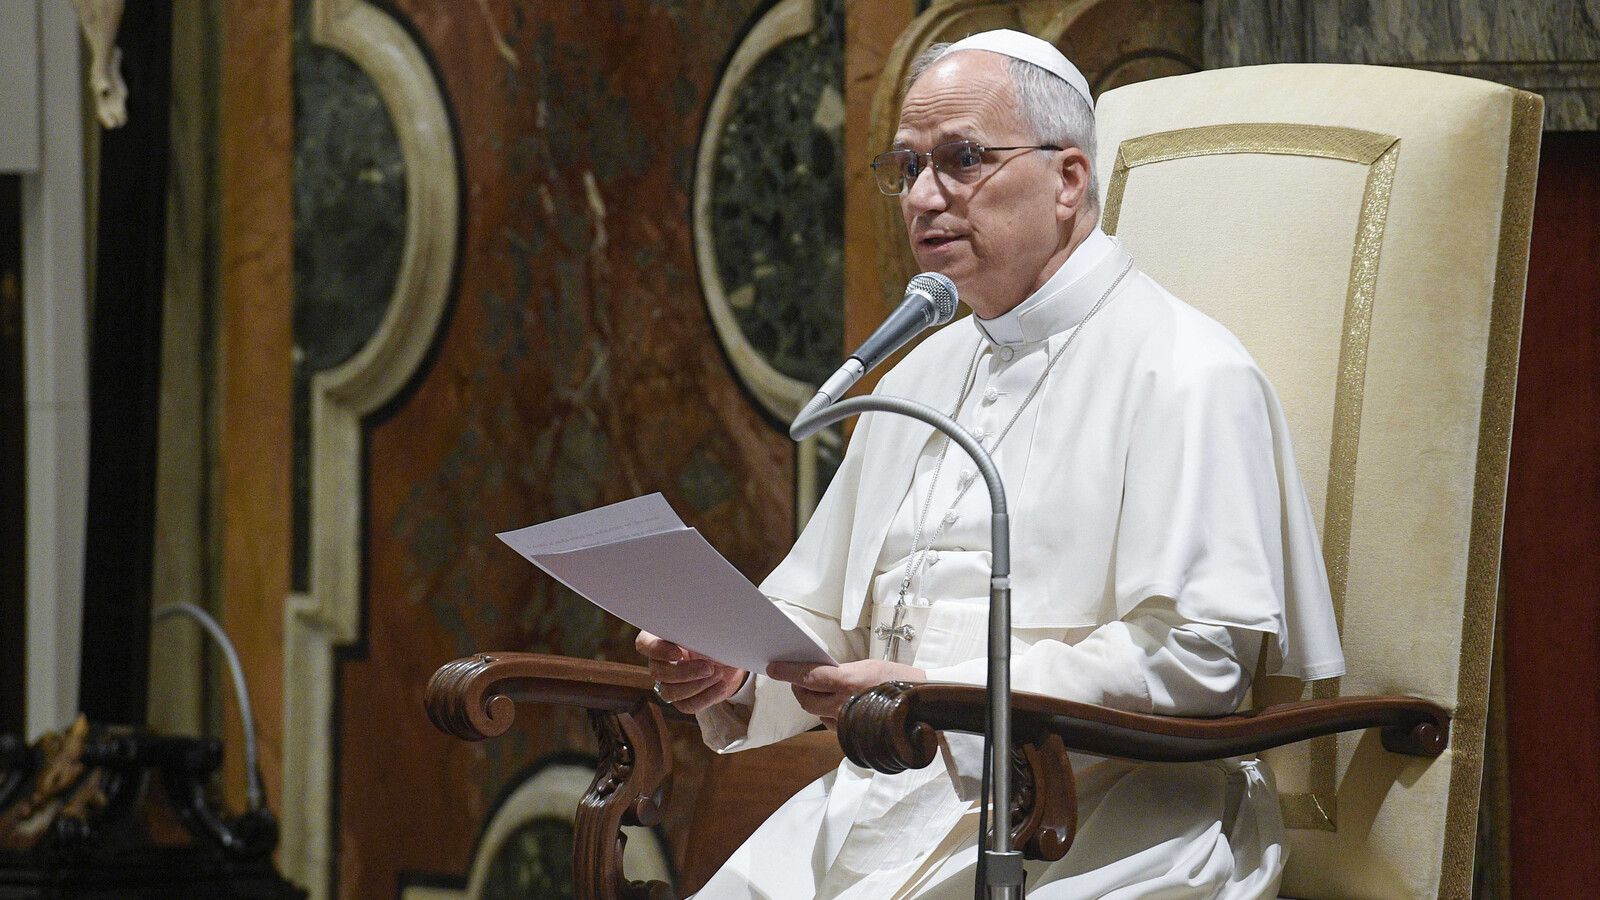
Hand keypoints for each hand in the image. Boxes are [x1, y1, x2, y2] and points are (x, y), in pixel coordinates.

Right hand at [635, 631, 746, 713]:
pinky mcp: (682, 700)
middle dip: (685, 672)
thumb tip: (705, 632)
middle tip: (709, 667)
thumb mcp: (709, 630)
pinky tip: (721, 685)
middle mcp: (660, 662)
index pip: (644, 644)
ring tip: (718, 674)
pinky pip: (687, 705)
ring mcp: (668, 683)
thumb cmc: (716, 638)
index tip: (678, 652)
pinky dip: (706, 696)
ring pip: (670, 692)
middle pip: (659, 672)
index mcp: (660, 639)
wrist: (731, 657)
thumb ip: (699, 630)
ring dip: (697, 685)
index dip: (657, 650)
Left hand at [766, 659, 925, 728]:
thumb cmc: (898, 680)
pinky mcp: (853, 734)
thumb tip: (817, 673)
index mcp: (847, 681)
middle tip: (798, 678)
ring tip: (817, 689)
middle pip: (806, 699)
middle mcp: (843, 704)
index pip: (807, 677)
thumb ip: (840, 672)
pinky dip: (826, 712)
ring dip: (812, 701)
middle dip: (798, 688)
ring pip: (816, 713)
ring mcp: (848, 722)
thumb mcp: (867, 667)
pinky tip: (834, 703)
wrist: (923, 703)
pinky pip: (830, 724)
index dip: (786, 672)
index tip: (773, 667)